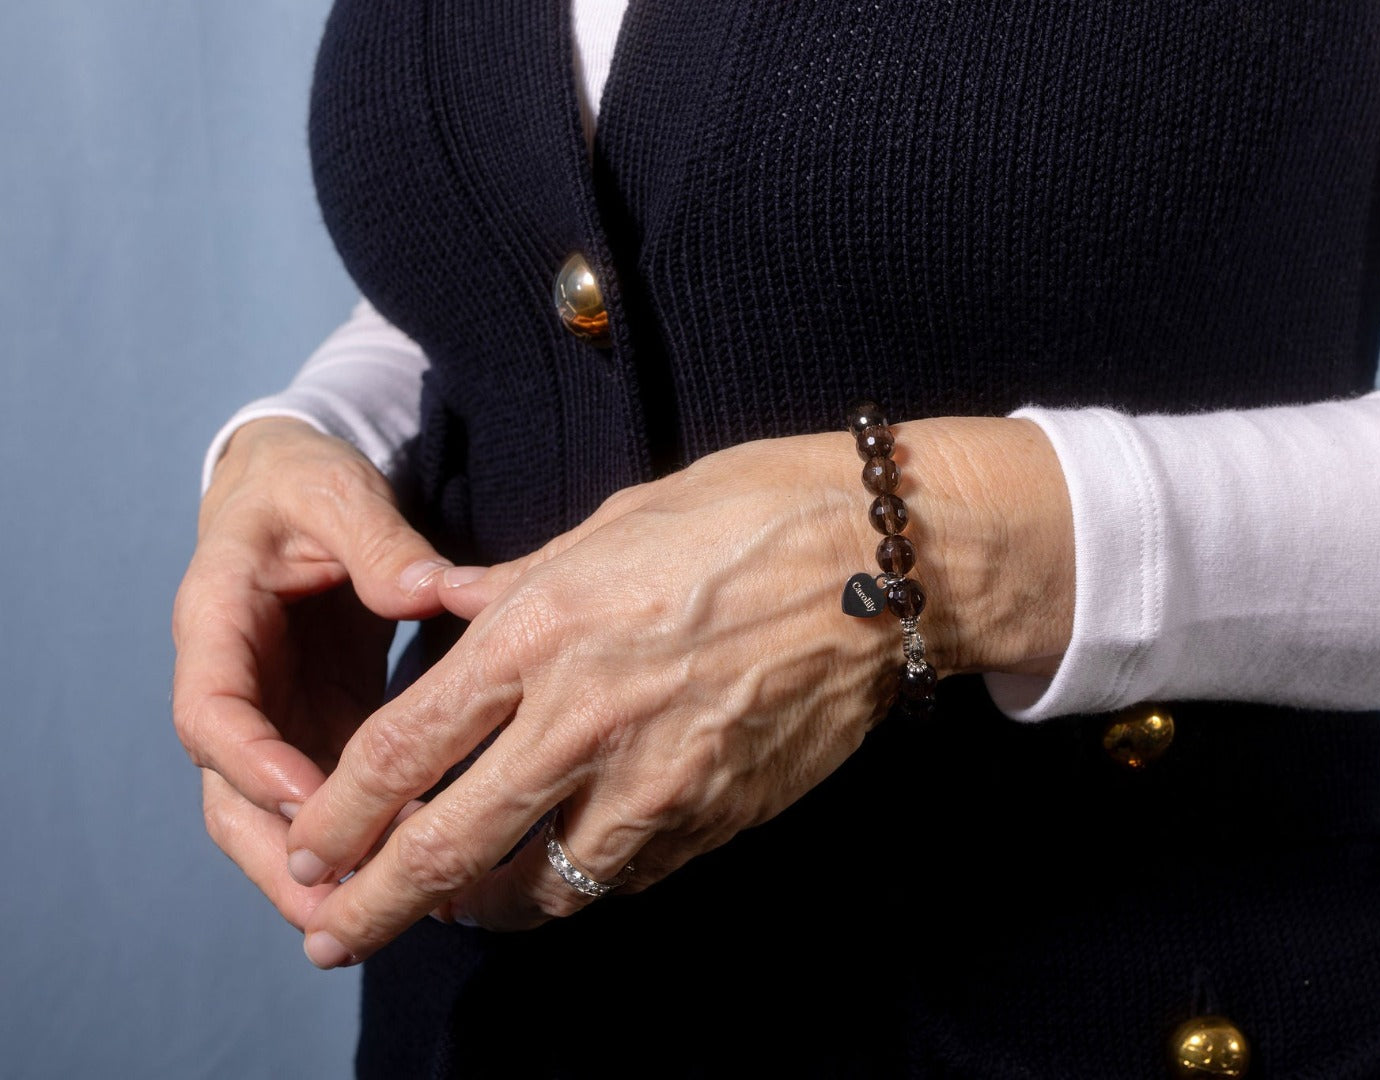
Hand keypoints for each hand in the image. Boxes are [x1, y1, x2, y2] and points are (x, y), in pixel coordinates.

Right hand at [172, 417, 451, 929]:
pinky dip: (357, 840)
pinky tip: (412, 870)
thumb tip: (431, 589)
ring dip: (314, 870)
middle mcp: (231, 686)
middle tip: (337, 907)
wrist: (294, 496)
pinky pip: (324, 800)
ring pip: (271, 817)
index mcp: (215, 623)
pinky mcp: (312, 729)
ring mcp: (270, 718)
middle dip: (276, 857)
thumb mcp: (335, 490)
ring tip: (375, 917)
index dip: (252, 763)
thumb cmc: (305, 486)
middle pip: (229, 795)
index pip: (211, 712)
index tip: (312, 801)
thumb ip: (377, 538)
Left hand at [284, 416, 1074, 966]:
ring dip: (480, 908)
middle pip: (446, 847)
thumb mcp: (613, 522)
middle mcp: (585, 720)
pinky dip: (580, 880)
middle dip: (371, 905)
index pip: (404, 748)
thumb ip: (517, 584)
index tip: (310, 844)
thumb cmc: (748, 516)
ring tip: (454, 906)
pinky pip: (624, 875)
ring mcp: (656, 782)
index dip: (339, 813)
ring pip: (538, 887)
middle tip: (328, 934)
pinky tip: (566, 863)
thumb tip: (453, 609)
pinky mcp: (716, 817)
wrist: (882, 564)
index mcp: (543, 632)